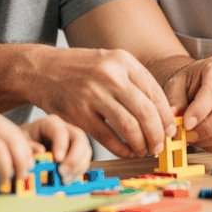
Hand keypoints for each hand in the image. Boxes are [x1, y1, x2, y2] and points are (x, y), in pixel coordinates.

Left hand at [21, 114, 92, 183]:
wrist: (23, 149)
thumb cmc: (22, 144)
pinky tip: (68, 180)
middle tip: (63, 173)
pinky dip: (78, 172)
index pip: (60, 130)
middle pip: (79, 138)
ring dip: (78, 167)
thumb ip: (28, 147)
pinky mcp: (76, 155)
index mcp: (50, 124)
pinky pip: (84, 162)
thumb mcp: (20, 143)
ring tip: (65, 180)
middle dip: (74, 158)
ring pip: (85, 150)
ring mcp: (72, 142)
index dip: (61, 145)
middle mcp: (65, 130)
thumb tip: (39, 152)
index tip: (58, 160)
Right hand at [28, 46, 176, 158]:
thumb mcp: (109, 61)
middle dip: (158, 135)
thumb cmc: (80, 69)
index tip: (170, 130)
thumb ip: (133, 81)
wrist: (42, 69)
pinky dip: (122, 149)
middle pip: (146, 112)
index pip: (155, 92)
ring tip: (144, 150)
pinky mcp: (78, 113)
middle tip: (160, 146)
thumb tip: (162, 112)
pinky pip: (108, 138)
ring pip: (130, 127)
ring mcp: (93, 94)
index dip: (166, 116)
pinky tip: (127, 151)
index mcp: (122, 60)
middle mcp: (110, 75)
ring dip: (142, 144)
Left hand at [164, 56, 211, 151]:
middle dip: (208, 128)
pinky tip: (205, 141)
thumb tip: (175, 122)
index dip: (200, 111)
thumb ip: (175, 100)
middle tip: (189, 135)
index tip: (186, 124)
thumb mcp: (177, 83)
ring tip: (194, 138)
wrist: (204, 81)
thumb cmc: (190, 81)